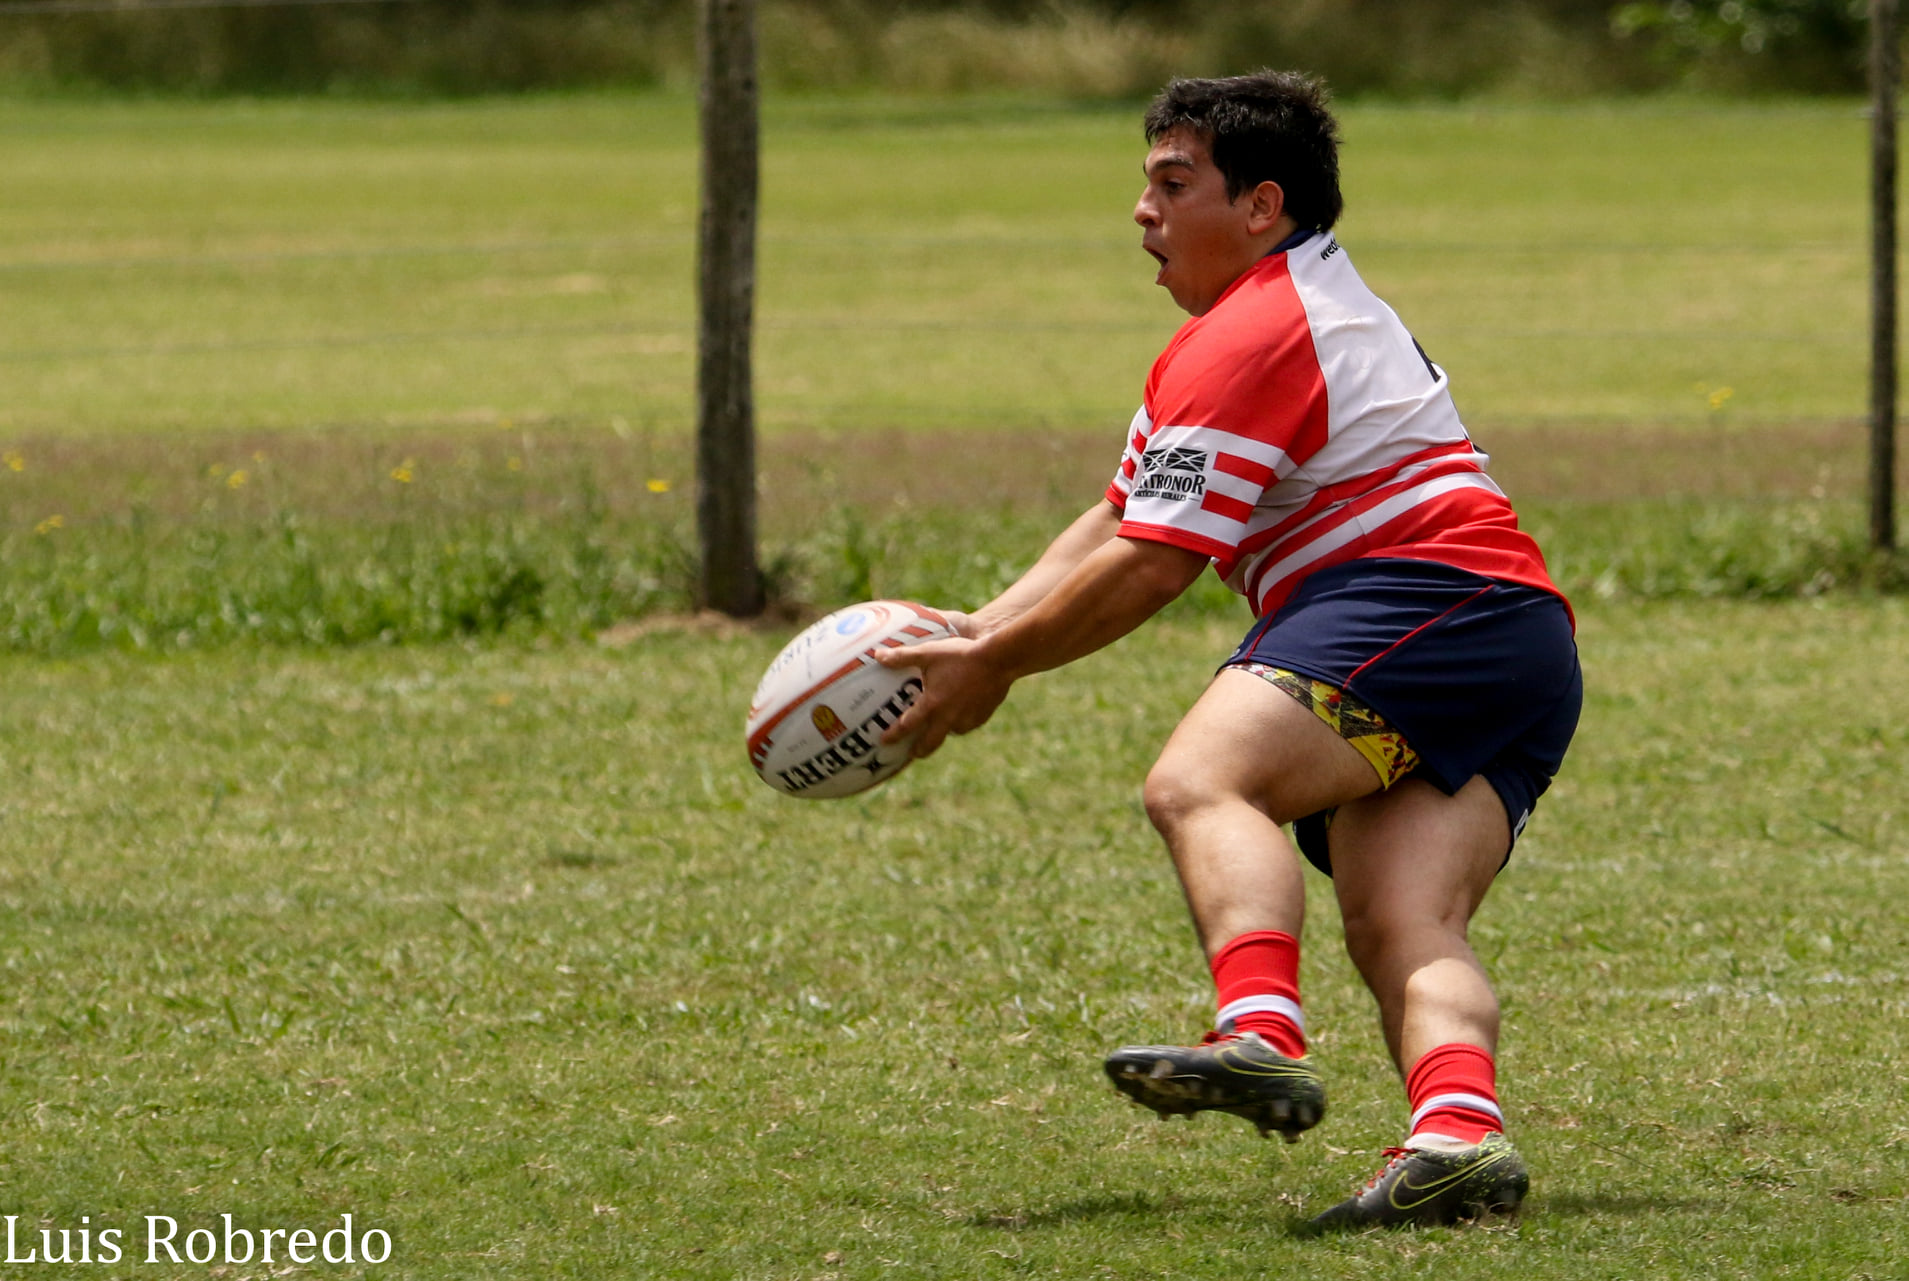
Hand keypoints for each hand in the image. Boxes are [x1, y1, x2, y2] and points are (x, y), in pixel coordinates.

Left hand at [872, 635, 1012, 758]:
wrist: (999, 660)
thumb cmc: (961, 655)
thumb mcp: (928, 653)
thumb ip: (903, 656)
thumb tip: (878, 656)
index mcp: (932, 704)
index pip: (907, 725)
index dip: (894, 735)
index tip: (884, 742)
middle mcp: (949, 718)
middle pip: (930, 743)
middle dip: (919, 750)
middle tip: (913, 753)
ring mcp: (967, 719)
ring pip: (951, 732)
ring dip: (943, 732)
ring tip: (939, 726)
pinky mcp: (983, 717)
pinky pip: (968, 724)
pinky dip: (961, 722)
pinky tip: (962, 712)